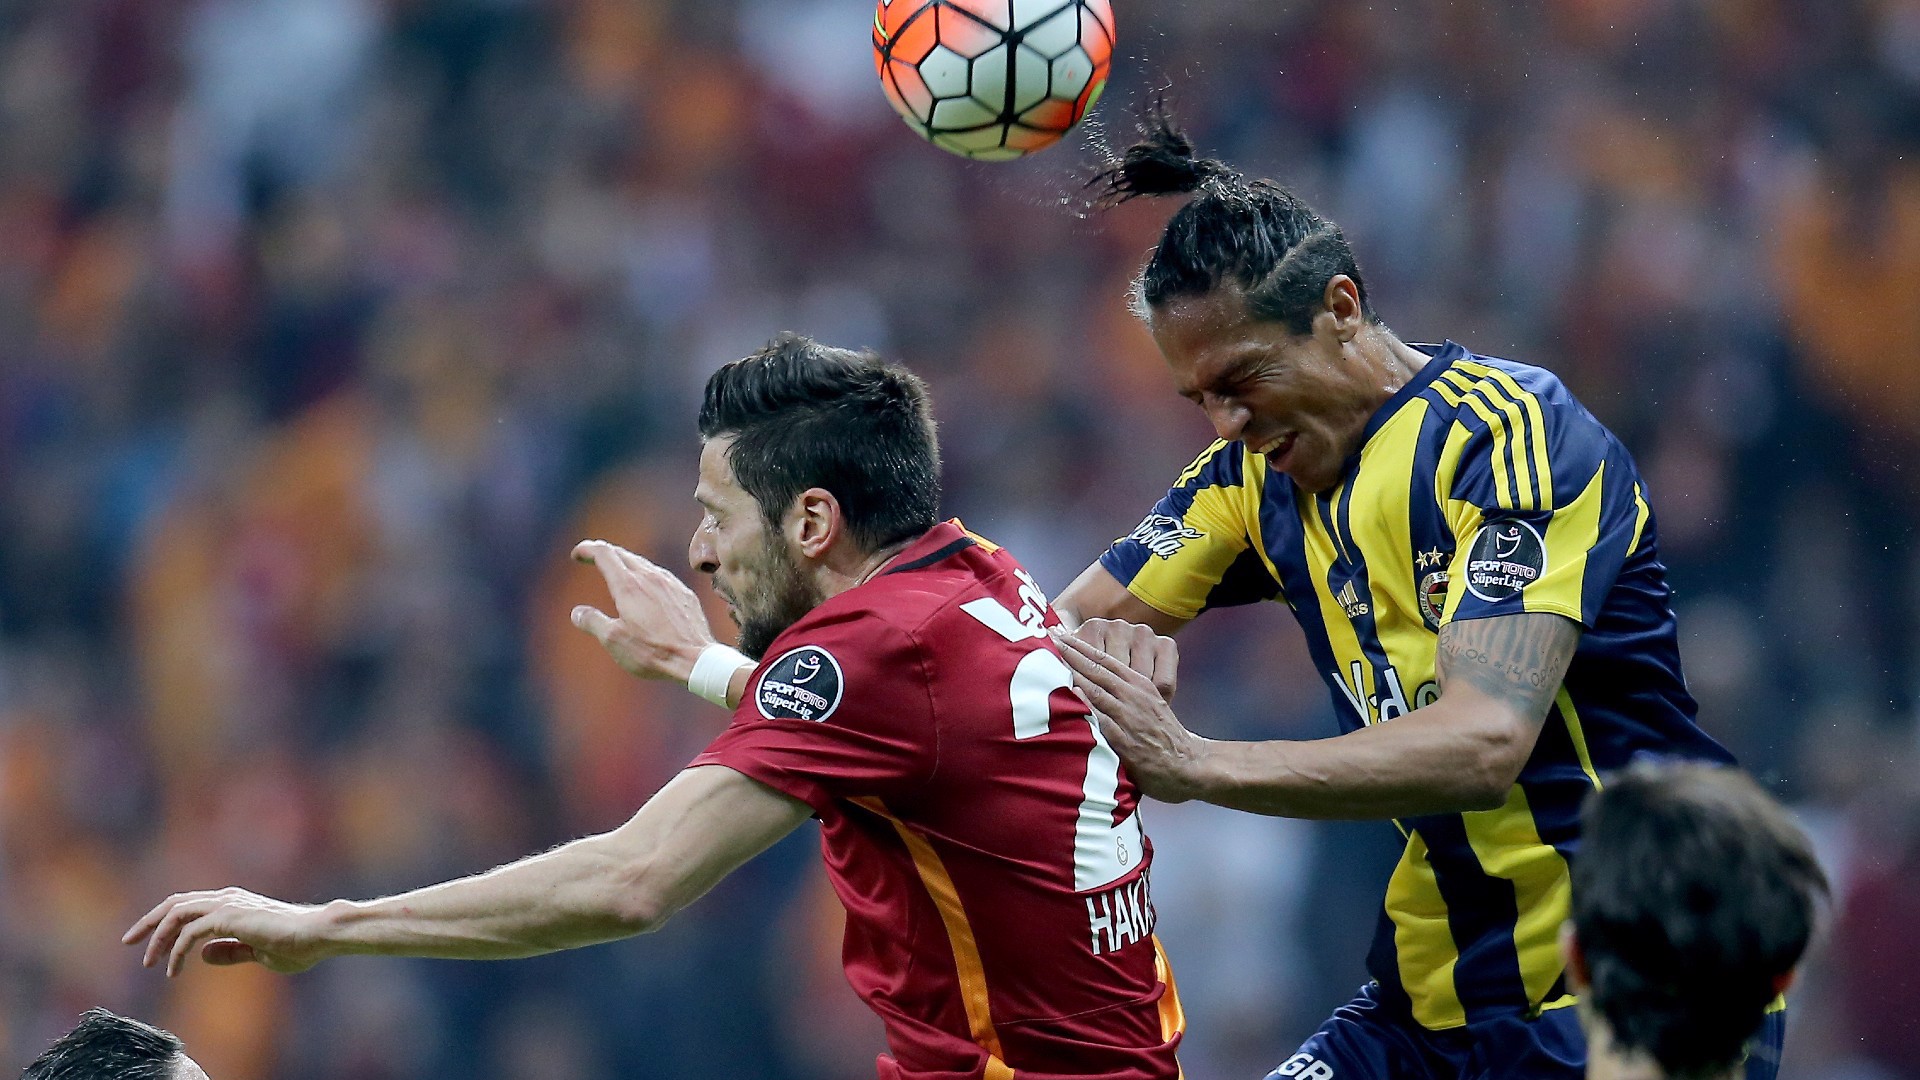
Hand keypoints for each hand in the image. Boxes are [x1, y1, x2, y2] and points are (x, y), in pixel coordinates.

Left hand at [123, 888, 332, 976]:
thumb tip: (203, 954)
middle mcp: (227, 898)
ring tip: (148, 961)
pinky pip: (189, 932)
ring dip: (157, 937)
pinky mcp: (228, 917)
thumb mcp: (257, 952)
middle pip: (174, 903)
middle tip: (128, 942)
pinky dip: (176, 951)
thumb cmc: (296, 943)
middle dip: (148, 923)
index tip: (148, 943)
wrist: (317, 934)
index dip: (165, 922)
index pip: (188, 905)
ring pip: (176, 912)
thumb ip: (231, 951)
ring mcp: (227, 904)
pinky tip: (173, 971)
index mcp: (233, 902)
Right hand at [571, 539, 716, 682]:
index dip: (588, 550)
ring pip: (644, 564)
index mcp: (628, 585)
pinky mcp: (685, 594)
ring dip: (626, 564)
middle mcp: (650, 577)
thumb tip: (577, 613)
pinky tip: (646, 588)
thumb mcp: (613, 640)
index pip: (604, 554)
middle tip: (592, 559)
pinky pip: (661, 577)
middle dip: (604, 553)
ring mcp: (671, 584)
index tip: (578, 554)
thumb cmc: (653, 652)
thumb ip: (593, 622)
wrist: (696, 659)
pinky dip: (646, 576)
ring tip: (617, 572)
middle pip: (623, 554)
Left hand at [1051, 629, 1208, 802]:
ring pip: (1096, 689)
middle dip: (1070, 652)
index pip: (1104, 658)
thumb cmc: (1162, 735)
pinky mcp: (1127, 742)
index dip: (1080, 644)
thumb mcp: (1147, 704)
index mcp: (1138, 685)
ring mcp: (1130, 717)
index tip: (1058, 631)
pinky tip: (1071, 696)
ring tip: (1049, 659)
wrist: (1189, 763)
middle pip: (1096, 668)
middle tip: (1047, 636)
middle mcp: (1133, 696)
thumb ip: (1123, 692)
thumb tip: (1091, 681)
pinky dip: (1086, 707)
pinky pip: (1103, 721)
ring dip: (1072, 673)